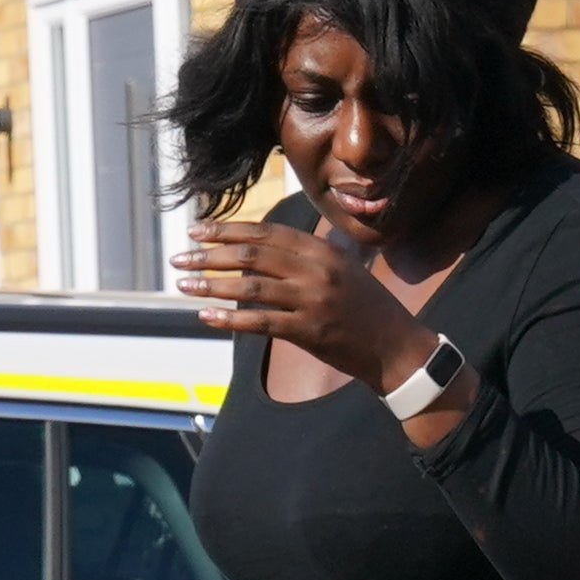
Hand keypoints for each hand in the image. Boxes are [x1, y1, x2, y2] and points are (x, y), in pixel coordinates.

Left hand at [174, 216, 434, 398]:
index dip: (226, 230)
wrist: (399, 349)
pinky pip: (261, 322)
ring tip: (184, 285)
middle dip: (209, 255)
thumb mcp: (343, 269)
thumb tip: (261, 248)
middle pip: (252, 256)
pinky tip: (207, 316)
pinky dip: (230, 319)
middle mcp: (316, 271)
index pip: (265, 233)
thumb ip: (307, 257)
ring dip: (212, 286)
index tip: (196, 231)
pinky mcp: (310, 331)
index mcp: (322, 251)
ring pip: (250, 288)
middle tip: (180, 258)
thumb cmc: (369, 309)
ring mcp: (313, 301)